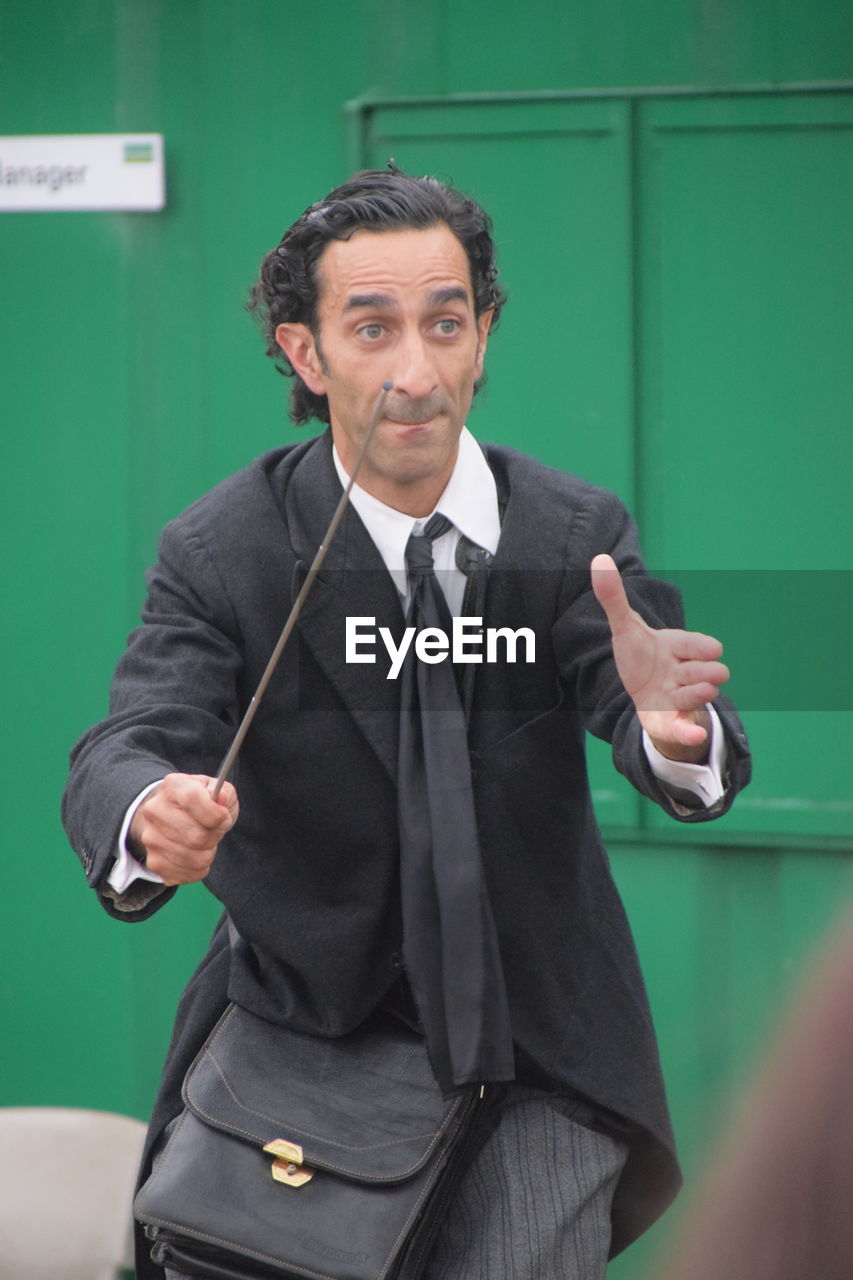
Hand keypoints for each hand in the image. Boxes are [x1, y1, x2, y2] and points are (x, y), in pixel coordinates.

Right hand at [129, 773, 238, 884]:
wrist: (173, 816)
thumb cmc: (200, 803)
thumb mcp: (216, 789)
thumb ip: (223, 792)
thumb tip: (220, 800)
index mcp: (172, 786)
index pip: (192, 798)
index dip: (215, 813)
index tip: (223, 816)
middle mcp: (155, 810)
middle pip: (196, 836)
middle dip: (215, 836)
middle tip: (215, 830)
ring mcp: (151, 838)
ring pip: (194, 858)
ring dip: (209, 853)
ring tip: (206, 842)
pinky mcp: (154, 861)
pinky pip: (188, 874)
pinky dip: (200, 868)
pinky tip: (197, 855)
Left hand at [590, 554, 729, 761]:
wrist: (642, 693)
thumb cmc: (639, 656)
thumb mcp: (624, 627)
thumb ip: (613, 597)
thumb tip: (598, 560)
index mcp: (678, 647)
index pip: (699, 644)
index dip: (703, 647)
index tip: (712, 649)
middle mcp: (685, 672)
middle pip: (707, 671)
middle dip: (706, 671)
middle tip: (703, 672)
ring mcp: (680, 698)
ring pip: (699, 696)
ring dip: (699, 694)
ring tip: (692, 691)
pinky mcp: (671, 722)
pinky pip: (685, 730)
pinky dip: (691, 734)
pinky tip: (697, 737)